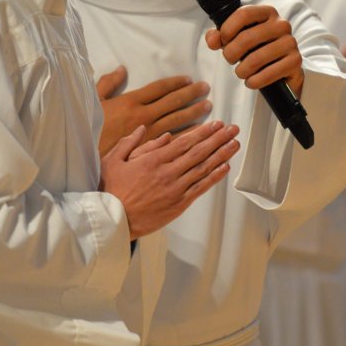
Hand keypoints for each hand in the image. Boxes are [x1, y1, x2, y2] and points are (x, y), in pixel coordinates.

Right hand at [95, 67, 210, 156]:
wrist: (88, 166)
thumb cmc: (90, 137)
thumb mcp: (95, 104)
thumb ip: (108, 85)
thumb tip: (121, 70)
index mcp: (131, 104)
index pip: (159, 89)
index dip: (175, 83)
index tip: (188, 79)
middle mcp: (145, 118)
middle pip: (174, 103)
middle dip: (192, 94)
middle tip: (206, 88)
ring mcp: (152, 137)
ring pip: (180, 123)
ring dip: (196, 114)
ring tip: (209, 106)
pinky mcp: (157, 156)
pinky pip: (179, 145)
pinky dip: (193, 138)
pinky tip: (204, 135)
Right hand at [100, 121, 239, 238]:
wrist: (113, 221)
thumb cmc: (110, 190)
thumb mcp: (113, 160)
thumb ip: (129, 142)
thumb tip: (144, 128)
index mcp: (153, 160)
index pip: (184, 142)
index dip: (202, 132)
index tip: (215, 124)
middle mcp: (167, 172)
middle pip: (198, 152)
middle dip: (217, 139)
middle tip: (232, 129)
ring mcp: (175, 189)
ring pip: (203, 168)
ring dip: (221, 154)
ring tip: (234, 143)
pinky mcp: (178, 204)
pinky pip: (200, 188)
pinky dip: (214, 177)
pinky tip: (225, 167)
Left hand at [205, 5, 303, 96]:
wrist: (282, 70)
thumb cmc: (257, 49)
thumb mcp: (236, 39)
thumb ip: (220, 36)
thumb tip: (212, 40)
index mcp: (267, 13)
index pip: (243, 14)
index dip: (227, 29)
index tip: (222, 41)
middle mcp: (281, 24)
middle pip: (246, 38)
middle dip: (231, 53)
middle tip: (230, 59)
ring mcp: (290, 42)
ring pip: (256, 58)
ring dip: (242, 70)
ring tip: (241, 72)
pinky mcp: (295, 61)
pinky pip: (268, 74)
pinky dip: (254, 81)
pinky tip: (251, 81)